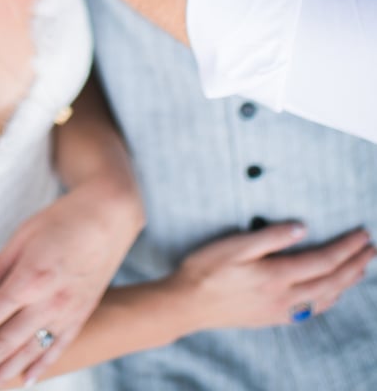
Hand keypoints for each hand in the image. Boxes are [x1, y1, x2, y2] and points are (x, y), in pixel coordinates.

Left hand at [0, 186, 136, 389]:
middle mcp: (48, 302)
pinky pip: (58, 348)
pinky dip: (41, 367)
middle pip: (4, 344)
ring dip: (3, 375)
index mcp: (28, 278)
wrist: (110, 215)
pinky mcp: (82, 314)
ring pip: (29, 353)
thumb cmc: (63, 217)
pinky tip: (26, 382)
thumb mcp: (24, 233)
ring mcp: (67, 312)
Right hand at [173, 222, 374, 332]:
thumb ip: (270, 236)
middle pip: (331, 281)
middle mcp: (284, 297)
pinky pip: (311, 310)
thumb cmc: (206, 270)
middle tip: (371, 249)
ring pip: (324, 298)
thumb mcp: (234, 245)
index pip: (323, 260)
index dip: (346, 247)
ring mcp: (280, 311)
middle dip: (355, 264)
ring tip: (361, 269)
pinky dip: (329, 299)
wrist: (187, 304)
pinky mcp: (272, 318)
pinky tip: (331, 294)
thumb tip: (301, 228)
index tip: (361, 234)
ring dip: (347, 283)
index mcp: (276, 275)